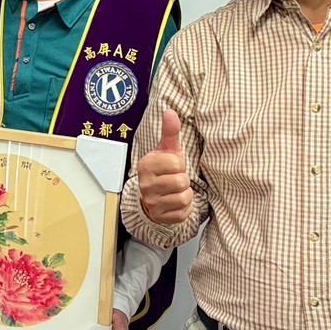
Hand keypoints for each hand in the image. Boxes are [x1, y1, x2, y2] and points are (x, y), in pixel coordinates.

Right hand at [137, 110, 192, 225]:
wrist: (152, 196)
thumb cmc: (163, 169)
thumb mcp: (167, 149)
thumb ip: (170, 131)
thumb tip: (170, 112)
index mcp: (146, 166)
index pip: (176, 163)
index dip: (178, 164)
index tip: (171, 166)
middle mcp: (146, 185)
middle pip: (181, 181)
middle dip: (183, 180)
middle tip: (174, 179)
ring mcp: (152, 203)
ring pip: (183, 197)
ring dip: (185, 193)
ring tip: (175, 190)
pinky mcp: (161, 217)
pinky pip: (183, 212)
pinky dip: (184, 207)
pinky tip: (175, 202)